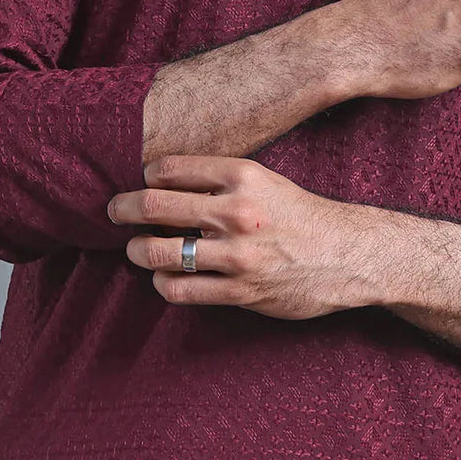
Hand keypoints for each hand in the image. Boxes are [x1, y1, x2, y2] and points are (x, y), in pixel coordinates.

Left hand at [108, 155, 375, 318]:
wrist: (346, 254)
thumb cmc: (299, 214)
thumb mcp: (264, 180)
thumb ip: (219, 179)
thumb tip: (163, 180)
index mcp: (242, 175)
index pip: (170, 168)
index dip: (146, 175)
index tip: (142, 182)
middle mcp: (236, 211)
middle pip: (155, 206)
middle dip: (124, 208)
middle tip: (114, 211)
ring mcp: (237, 254)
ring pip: (159, 252)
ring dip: (137, 250)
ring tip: (135, 249)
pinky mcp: (240, 291)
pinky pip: (181, 289)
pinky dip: (162, 283)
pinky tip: (163, 278)